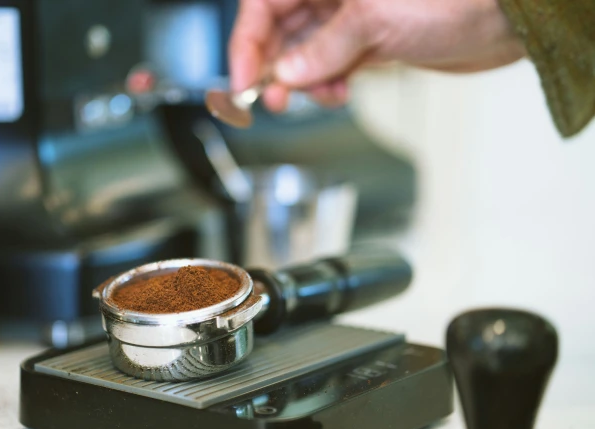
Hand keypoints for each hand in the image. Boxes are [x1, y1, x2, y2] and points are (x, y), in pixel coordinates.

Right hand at [228, 0, 525, 111]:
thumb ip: (322, 49)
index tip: (243, 83)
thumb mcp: (373, 21)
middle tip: (273, 100)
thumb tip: (285, 75)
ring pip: (303, 55)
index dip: (247, 46)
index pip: (263, 7)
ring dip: (302, 83)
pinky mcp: (366, 43)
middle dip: (273, 69)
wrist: (504, 20)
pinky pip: (329, 68)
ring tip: (318, 96)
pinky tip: (337, 93)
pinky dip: (326, 86)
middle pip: (278, 32)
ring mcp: (349, 20)